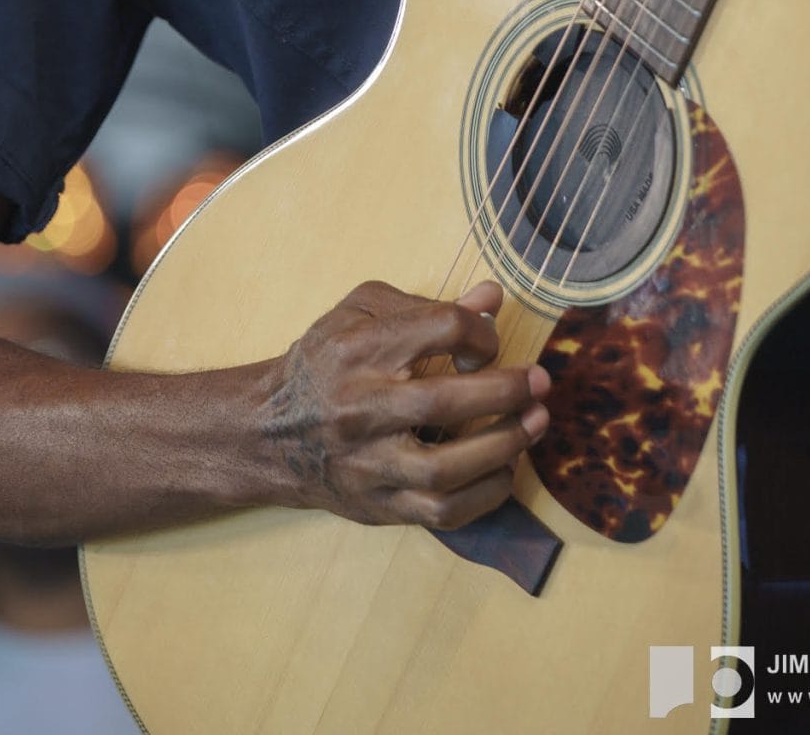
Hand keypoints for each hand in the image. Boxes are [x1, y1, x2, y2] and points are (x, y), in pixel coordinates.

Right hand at [257, 278, 550, 529]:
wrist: (269, 434)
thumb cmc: (325, 363)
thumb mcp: (361, 312)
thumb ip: (427, 303)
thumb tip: (492, 298)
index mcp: (357, 349)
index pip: (438, 330)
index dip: (480, 332)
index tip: (489, 340)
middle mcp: (359, 408)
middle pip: (442, 402)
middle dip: (504, 391)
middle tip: (541, 382)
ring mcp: (367, 464)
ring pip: (443, 469)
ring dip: (503, 446)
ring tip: (534, 424)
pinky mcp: (378, 506)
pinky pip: (441, 511)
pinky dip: (485, 494)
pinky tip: (506, 468)